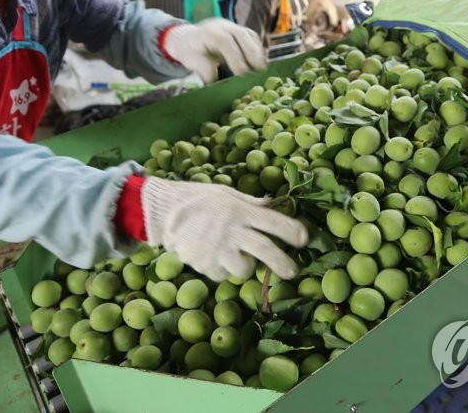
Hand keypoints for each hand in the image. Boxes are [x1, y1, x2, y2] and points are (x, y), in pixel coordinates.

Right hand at [140, 177, 307, 281]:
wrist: (163, 212)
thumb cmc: (199, 199)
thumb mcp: (226, 193)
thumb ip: (250, 202)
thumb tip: (272, 204)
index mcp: (240, 210)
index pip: (274, 222)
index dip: (293, 232)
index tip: (304, 239)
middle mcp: (232, 231)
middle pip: (265, 250)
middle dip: (283, 263)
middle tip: (293, 272)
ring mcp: (217, 250)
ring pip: (244, 269)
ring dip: (246, 266)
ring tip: (236, 255)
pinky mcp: (203, 264)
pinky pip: (222, 273)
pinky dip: (222, 268)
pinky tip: (213, 256)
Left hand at [162, 18, 266, 82]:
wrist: (189, 38)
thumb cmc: (190, 51)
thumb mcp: (190, 60)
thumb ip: (202, 68)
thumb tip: (214, 80)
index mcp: (208, 32)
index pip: (224, 41)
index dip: (235, 57)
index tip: (242, 73)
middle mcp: (222, 25)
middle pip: (241, 35)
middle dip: (251, 54)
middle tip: (257, 71)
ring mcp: (232, 26)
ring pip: (249, 35)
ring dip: (257, 52)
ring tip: (261, 69)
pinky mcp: (239, 30)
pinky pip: (252, 37)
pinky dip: (258, 49)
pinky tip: (259, 63)